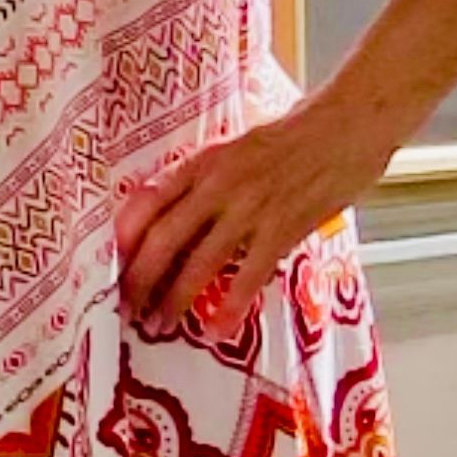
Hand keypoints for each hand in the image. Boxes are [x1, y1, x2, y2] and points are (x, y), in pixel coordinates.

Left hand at [114, 88, 394, 342]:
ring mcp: (249, 209)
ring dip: (174, 300)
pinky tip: (216, 330)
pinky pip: (248, 277)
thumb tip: (175, 211)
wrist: (345, 126)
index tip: (111, 266)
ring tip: (159, 325)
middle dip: (139, 279)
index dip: (125, 239)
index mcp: (204, 161)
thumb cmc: (294, 136)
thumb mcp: (237, 146)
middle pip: (163, 239)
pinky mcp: (281, 230)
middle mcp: (218, 185)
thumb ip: (207, 177)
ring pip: (197, 264)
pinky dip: (230, 308)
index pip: (148, 202)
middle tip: (126, 308)